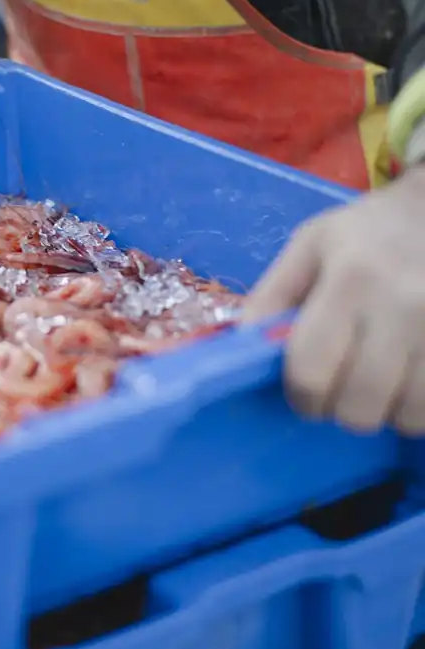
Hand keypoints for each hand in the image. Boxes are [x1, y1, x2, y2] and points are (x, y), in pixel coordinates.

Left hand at [242, 168, 424, 434]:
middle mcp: (402, 307)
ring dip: (389, 412)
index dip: (302, 396)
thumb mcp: (312, 245)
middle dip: (343, 408)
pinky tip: (411, 381)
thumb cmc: (371, 231)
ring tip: (384, 382)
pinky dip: (419, 407)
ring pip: (407, 417)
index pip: (311, 371)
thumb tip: (240, 346)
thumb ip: (272, 295)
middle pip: (360, 407)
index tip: (306, 390)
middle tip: (345, 387)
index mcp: (351, 280)